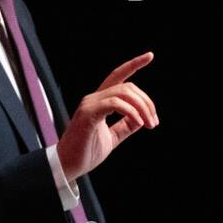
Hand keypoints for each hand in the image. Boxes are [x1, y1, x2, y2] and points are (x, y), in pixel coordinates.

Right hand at [56, 52, 158, 179]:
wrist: (68, 166)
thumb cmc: (86, 152)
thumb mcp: (112, 137)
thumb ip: (125, 126)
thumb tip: (141, 118)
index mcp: (99, 102)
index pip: (118, 76)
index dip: (133, 65)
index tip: (150, 56)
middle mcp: (93, 98)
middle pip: (128, 87)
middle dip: (147, 102)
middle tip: (154, 122)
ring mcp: (89, 105)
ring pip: (123, 92)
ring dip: (142, 108)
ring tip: (149, 124)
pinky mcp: (88, 114)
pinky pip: (114, 104)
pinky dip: (130, 112)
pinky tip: (139, 123)